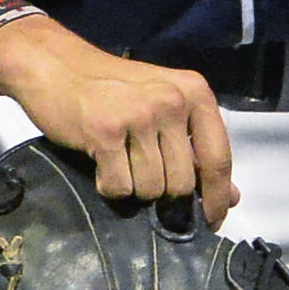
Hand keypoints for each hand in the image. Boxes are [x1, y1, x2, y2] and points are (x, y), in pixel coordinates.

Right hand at [0, 18, 236, 221]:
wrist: (58, 66)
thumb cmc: (115, 90)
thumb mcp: (165, 106)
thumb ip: (197, 147)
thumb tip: (229, 198)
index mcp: (196, 93)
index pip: (219, 157)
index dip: (216, 197)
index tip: (212, 223)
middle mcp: (173, 101)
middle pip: (183, 182)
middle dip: (164, 193)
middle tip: (142, 174)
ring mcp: (140, 116)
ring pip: (151, 189)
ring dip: (134, 189)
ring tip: (120, 162)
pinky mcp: (105, 132)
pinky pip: (119, 187)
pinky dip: (109, 186)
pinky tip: (101, 164)